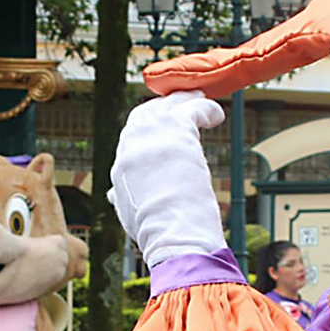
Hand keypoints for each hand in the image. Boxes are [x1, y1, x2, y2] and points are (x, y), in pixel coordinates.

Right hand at [109, 91, 227, 267]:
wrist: (171, 231)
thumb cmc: (156, 231)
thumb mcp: (129, 212)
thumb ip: (122, 196)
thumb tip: (112, 194)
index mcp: (122, 164)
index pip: (132, 134)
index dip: (149, 126)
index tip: (164, 125)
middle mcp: (133, 144)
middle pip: (147, 112)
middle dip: (163, 106)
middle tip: (181, 104)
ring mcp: (155, 135)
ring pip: (170, 104)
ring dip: (186, 100)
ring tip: (201, 99)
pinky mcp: (178, 130)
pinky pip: (194, 108)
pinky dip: (207, 109)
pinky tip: (216, 116)